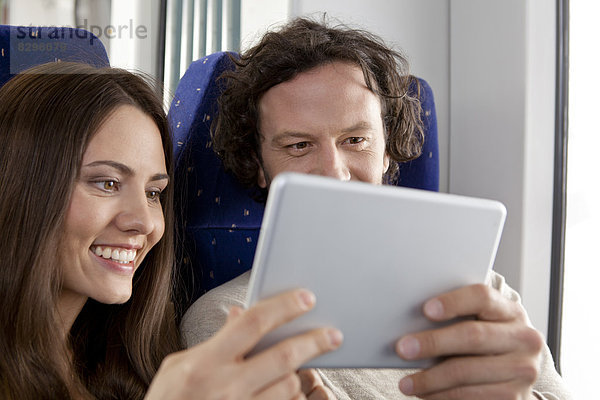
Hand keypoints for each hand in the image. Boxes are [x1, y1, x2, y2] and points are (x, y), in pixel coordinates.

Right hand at [146, 289, 342, 399]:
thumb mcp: (179, 366)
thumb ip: (214, 341)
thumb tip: (240, 314)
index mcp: (206, 363)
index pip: (253, 324)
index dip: (284, 307)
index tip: (307, 298)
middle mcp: (226, 387)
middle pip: (282, 357)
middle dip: (314, 342)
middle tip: (333, 334)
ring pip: (288, 387)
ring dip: (299, 376)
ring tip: (301, 370)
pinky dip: (291, 399)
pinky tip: (289, 393)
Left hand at [395, 284, 542, 399]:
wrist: (516, 374)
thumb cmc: (485, 341)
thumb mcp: (480, 323)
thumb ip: (456, 317)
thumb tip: (412, 323)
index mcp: (511, 312)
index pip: (482, 297)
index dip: (453, 302)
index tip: (426, 309)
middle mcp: (524, 339)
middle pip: (472, 336)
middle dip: (433, 343)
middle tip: (403, 348)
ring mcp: (522, 370)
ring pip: (467, 371)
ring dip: (430, 378)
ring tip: (406, 382)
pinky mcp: (514, 398)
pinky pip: (471, 396)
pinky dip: (442, 395)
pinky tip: (425, 393)